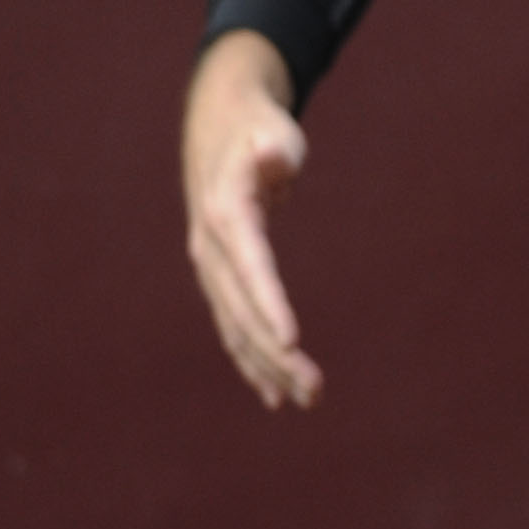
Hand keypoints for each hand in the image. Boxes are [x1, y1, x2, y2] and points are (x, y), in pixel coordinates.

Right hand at [182, 30, 321, 409]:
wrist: (221, 130)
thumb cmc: (258, 131)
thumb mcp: (269, 131)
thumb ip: (273, 148)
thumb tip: (273, 154)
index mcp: (226, 217)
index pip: (251, 268)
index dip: (270, 305)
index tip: (292, 340)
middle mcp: (212, 252)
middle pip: (243, 311)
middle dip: (276, 354)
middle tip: (315, 389)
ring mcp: (212, 270)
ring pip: (238, 328)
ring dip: (268, 367)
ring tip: (307, 398)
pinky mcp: (221, 279)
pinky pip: (236, 327)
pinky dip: (253, 360)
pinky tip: (275, 393)